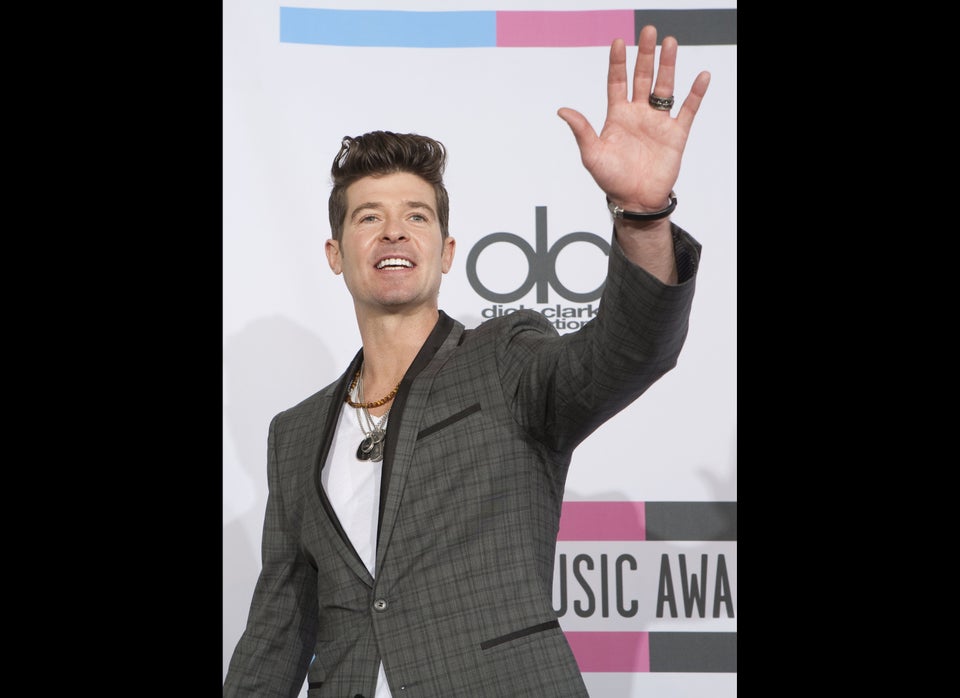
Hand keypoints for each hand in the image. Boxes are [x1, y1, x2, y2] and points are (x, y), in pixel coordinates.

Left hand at [557, 25, 710, 212]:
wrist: (635, 200)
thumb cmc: (611, 179)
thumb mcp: (591, 154)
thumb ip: (581, 130)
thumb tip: (562, 110)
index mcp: (617, 116)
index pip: (617, 81)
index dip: (618, 62)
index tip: (618, 42)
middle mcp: (638, 114)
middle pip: (642, 77)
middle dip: (645, 54)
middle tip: (649, 31)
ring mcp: (657, 122)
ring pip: (664, 87)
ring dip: (667, 66)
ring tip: (670, 43)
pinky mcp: (675, 134)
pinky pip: (688, 110)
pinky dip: (695, 94)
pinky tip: (701, 76)